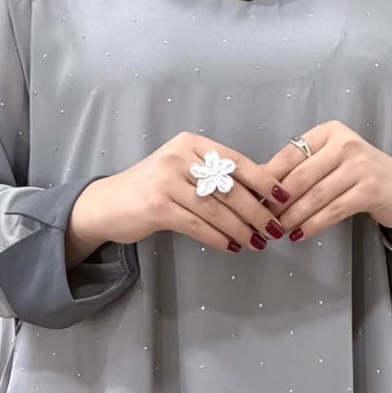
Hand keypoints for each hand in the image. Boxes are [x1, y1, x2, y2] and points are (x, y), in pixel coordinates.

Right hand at [78, 131, 293, 254]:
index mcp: (191, 144)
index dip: (263, 181)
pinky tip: (232, 247)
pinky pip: (197, 226)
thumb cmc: (153, 190)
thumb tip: (260, 197)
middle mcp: (179, 157)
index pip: (236, 161)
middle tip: (274, 230)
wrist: (108, 204)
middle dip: (256, 212)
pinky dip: (218, 238)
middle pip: (229, 187)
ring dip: (241, 229)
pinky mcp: (157, 206)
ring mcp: (166, 180)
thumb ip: (213, 178)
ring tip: (257, 243)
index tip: (283, 199)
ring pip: (216, 209)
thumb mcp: (183, 172)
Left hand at [257, 120, 391, 242]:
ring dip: (292, 217)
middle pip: (299, 177)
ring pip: (314, 196)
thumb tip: (258, 182)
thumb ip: (300, 168)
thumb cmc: (361, 177)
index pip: (290, 154)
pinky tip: (299, 235)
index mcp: (330, 132)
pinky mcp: (370, 190)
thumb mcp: (331, 163)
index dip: (268, 179)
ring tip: (277, 231)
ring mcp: (360, 166)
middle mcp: (345, 143)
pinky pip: (332, 211)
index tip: (253, 199)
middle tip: (262, 220)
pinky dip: (312, 225)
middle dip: (277, 202)